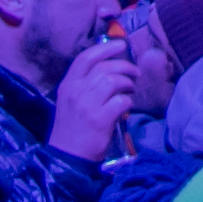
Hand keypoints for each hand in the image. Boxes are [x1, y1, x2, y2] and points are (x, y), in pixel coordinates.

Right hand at [48, 30, 136, 159]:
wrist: (67, 157)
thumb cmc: (71, 128)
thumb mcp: (70, 101)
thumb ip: (85, 85)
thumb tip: (109, 69)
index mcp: (68, 85)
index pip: (86, 58)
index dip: (105, 48)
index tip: (121, 44)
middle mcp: (76, 91)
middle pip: (105, 67)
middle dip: (124, 66)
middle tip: (135, 72)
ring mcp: (88, 105)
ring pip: (114, 81)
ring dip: (127, 84)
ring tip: (131, 90)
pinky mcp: (100, 119)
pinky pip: (121, 101)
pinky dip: (128, 102)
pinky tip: (127, 106)